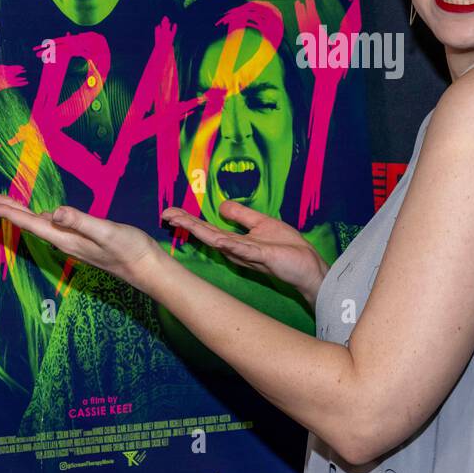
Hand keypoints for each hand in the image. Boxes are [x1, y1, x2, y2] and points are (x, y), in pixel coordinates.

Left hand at [0, 194, 159, 286]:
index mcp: (66, 238)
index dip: (9, 213)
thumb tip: (53, 212)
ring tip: (8, 205)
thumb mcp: (105, 231)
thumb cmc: (129, 249)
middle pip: (31, 225)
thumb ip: (80, 221)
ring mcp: (74, 243)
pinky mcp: (83, 241)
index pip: (31, 224)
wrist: (146, 268)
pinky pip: (54, 227)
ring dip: (23, 215)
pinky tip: (42, 216)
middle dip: (10, 213)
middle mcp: (65, 242)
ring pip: (41, 226)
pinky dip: (41, 218)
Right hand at [160, 200, 328, 308]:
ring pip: (218, 240)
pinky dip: (230, 244)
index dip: (189, 220)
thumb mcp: (262, 223)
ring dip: (199, 231)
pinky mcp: (263, 256)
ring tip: (180, 220)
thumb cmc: (287, 249)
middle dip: (186, 223)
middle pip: (206, 234)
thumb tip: (221, 205)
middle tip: (165, 213)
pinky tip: (217, 239)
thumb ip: (242, 216)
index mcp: (236, 241)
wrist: (308, 267)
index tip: (170, 211)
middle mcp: (237, 249)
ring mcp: (248, 253)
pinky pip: (243, 250)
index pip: (207, 229)